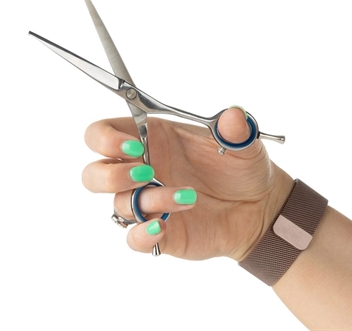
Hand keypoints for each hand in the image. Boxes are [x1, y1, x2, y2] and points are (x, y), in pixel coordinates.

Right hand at [82, 108, 293, 261]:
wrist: (256, 207)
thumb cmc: (240, 169)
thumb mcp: (242, 144)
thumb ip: (234, 130)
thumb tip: (235, 115)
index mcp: (152, 139)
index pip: (102, 134)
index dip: (105, 139)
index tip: (133, 146)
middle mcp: (142, 169)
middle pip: (95, 173)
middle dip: (112, 175)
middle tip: (147, 172)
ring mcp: (148, 201)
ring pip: (119, 204)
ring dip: (147, 201)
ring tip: (188, 197)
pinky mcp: (158, 229)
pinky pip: (132, 237)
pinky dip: (142, 234)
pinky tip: (163, 226)